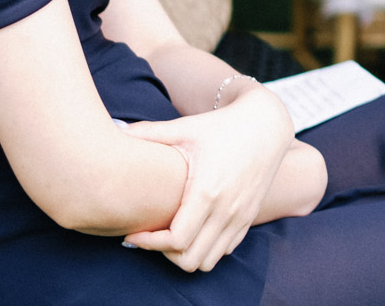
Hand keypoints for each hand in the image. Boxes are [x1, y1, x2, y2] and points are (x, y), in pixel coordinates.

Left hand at [122, 85, 293, 271]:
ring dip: (186, 255)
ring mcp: (241, 216)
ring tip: (171, 235)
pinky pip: (225, 250)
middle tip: (150, 235)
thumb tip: (116, 129)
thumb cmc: (223, 125)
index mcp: (207, 191)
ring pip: (208, 261)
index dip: (149, 243)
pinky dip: (207, 248)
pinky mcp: (250, 217)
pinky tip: (194, 229)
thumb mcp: (186, 127)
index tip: (133, 233)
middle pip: (190, 259)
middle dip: (164, 253)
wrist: (267, 123)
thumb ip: (150, 132)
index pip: (176, 240)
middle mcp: (227, 209)